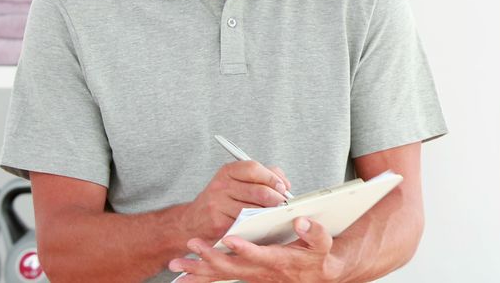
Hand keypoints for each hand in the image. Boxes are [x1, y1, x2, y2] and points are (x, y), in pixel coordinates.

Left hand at [170, 217, 344, 282]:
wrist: (317, 275)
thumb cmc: (318, 257)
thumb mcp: (323, 244)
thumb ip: (315, 233)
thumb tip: (301, 222)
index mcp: (280, 260)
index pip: (260, 255)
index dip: (245, 249)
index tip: (230, 238)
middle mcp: (262, 271)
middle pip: (232, 268)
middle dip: (210, 258)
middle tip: (193, 244)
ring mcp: (252, 275)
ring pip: (221, 275)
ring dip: (198, 271)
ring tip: (176, 264)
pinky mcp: (246, 274)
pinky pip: (219, 278)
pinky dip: (200, 277)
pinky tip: (183, 275)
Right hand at [180, 161, 292, 241]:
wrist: (192, 222)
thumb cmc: (222, 201)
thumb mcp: (236, 182)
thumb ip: (261, 178)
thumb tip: (285, 185)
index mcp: (227, 171)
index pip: (253, 168)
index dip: (272, 177)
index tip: (283, 187)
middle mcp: (221, 185)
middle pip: (258, 190)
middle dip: (277, 198)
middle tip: (284, 204)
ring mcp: (218, 204)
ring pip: (254, 208)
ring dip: (270, 212)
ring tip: (276, 214)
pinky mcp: (218, 222)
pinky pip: (245, 222)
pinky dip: (258, 223)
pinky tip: (262, 224)